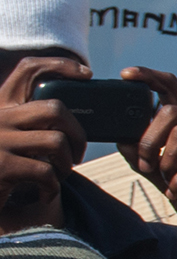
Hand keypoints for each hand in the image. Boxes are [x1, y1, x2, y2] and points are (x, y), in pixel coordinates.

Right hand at [0, 57, 89, 230]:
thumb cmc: (1, 166)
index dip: (59, 65)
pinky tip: (45, 193)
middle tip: (76, 154)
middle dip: (77, 133)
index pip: (28, 69)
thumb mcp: (10, 139)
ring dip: (67, 164)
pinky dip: (53, 187)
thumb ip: (31, 125)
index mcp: (1, 107)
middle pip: (55, 109)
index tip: (86, 74)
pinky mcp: (2, 166)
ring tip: (59, 175)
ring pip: (56, 141)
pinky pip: (45, 171)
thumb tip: (74, 125)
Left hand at [117, 67, 176, 250]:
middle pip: (170, 111)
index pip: (170, 88)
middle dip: (148, 139)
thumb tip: (120, 137)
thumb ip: (142, 156)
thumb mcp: (161, 174)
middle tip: (145, 164)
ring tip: (164, 178)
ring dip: (164, 159)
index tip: (126, 75)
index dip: (148, 77)